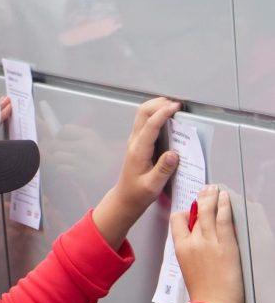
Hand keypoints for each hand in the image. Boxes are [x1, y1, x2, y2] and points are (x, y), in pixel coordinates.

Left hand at [93, 96, 180, 247]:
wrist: (125, 198)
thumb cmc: (138, 193)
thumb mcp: (152, 185)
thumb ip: (163, 170)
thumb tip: (174, 154)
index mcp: (138, 150)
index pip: (150, 125)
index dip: (163, 113)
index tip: (176, 107)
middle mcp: (135, 142)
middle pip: (143, 112)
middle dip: (159, 104)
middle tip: (177, 104)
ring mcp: (136, 140)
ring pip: (143, 114)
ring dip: (157, 107)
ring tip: (174, 107)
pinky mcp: (139, 142)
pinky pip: (146, 122)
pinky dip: (156, 114)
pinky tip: (168, 117)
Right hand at [171, 186, 243, 302]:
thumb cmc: (202, 293)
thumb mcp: (187, 268)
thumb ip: (190, 250)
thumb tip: (196, 239)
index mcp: (181, 248)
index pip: (178, 220)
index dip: (185, 213)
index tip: (192, 211)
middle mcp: (193, 242)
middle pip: (195, 212)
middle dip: (201, 198)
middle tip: (206, 190)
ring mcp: (209, 242)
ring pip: (209, 211)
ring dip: (212, 197)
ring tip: (216, 190)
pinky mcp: (226, 245)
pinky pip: (223, 219)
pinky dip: (224, 206)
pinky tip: (226, 199)